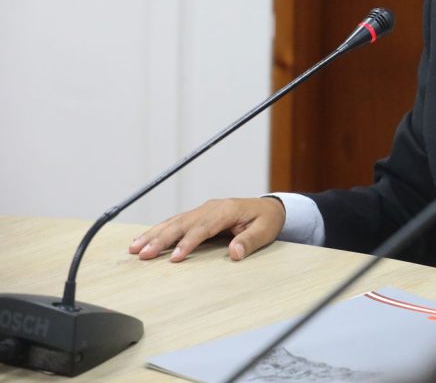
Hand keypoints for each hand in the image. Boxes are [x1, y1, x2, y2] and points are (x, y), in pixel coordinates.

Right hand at [128, 197, 285, 261]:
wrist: (269, 207)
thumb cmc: (267, 220)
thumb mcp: (265, 231)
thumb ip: (250, 241)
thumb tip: (235, 253)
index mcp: (226, 210)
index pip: (203, 228)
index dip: (188, 243)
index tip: (175, 258)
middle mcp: (211, 208)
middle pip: (182, 224)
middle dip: (161, 239)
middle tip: (142, 255)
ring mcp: (203, 210)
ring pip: (174, 222)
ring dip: (153, 235)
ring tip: (134, 249)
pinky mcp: (199, 215)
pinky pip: (176, 222)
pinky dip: (159, 230)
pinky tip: (144, 240)